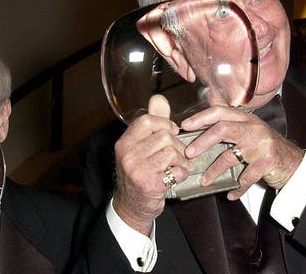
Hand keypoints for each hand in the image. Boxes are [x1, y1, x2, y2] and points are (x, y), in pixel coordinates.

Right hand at [113, 95, 192, 235]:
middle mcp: (127, 155)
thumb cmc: (138, 174)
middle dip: (177, 145)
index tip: (171, 132)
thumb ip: (151, 122)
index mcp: (124, 143)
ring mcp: (137, 171)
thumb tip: (159, 98)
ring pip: (171, 152)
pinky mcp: (150, 185)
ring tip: (178, 166)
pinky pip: (176, 171)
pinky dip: (181, 173)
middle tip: (177, 155)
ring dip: (181, 160)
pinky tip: (175, 177)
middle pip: (164, 137)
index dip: (165, 124)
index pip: (147, 121)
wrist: (131, 207)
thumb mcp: (139, 147)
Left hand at [181, 104, 303, 199]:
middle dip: (202, 141)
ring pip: (230, 156)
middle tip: (188, 153)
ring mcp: (261, 144)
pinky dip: (237, 188)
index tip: (184, 126)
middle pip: (222, 129)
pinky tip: (230, 194)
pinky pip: (246, 177)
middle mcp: (253, 128)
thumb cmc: (265, 148)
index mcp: (245, 119)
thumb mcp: (249, 133)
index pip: (219, 112)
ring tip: (204, 181)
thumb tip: (199, 133)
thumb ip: (229, 130)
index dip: (200, 118)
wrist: (293, 162)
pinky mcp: (268, 162)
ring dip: (214, 171)